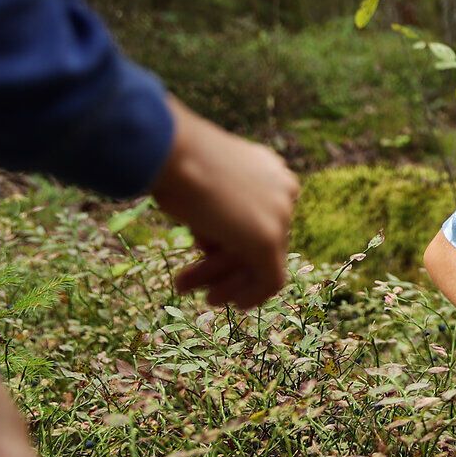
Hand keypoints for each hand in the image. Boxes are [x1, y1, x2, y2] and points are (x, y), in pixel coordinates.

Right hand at [151, 96, 299, 309]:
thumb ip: (216, 202)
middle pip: (255, 239)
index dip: (225, 237)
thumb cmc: (172, 159)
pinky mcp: (269, 240)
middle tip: (188, 282)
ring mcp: (279, 216)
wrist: (172, 152)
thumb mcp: (201, 178)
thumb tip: (211, 233)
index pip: (254, 215)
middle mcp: (283, 190)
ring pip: (258, 261)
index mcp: (269, 169)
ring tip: (190, 291)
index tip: (201, 251)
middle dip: (221, 264)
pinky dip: (252, 294)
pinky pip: (271, 279)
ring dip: (223, 280)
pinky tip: (234, 304)